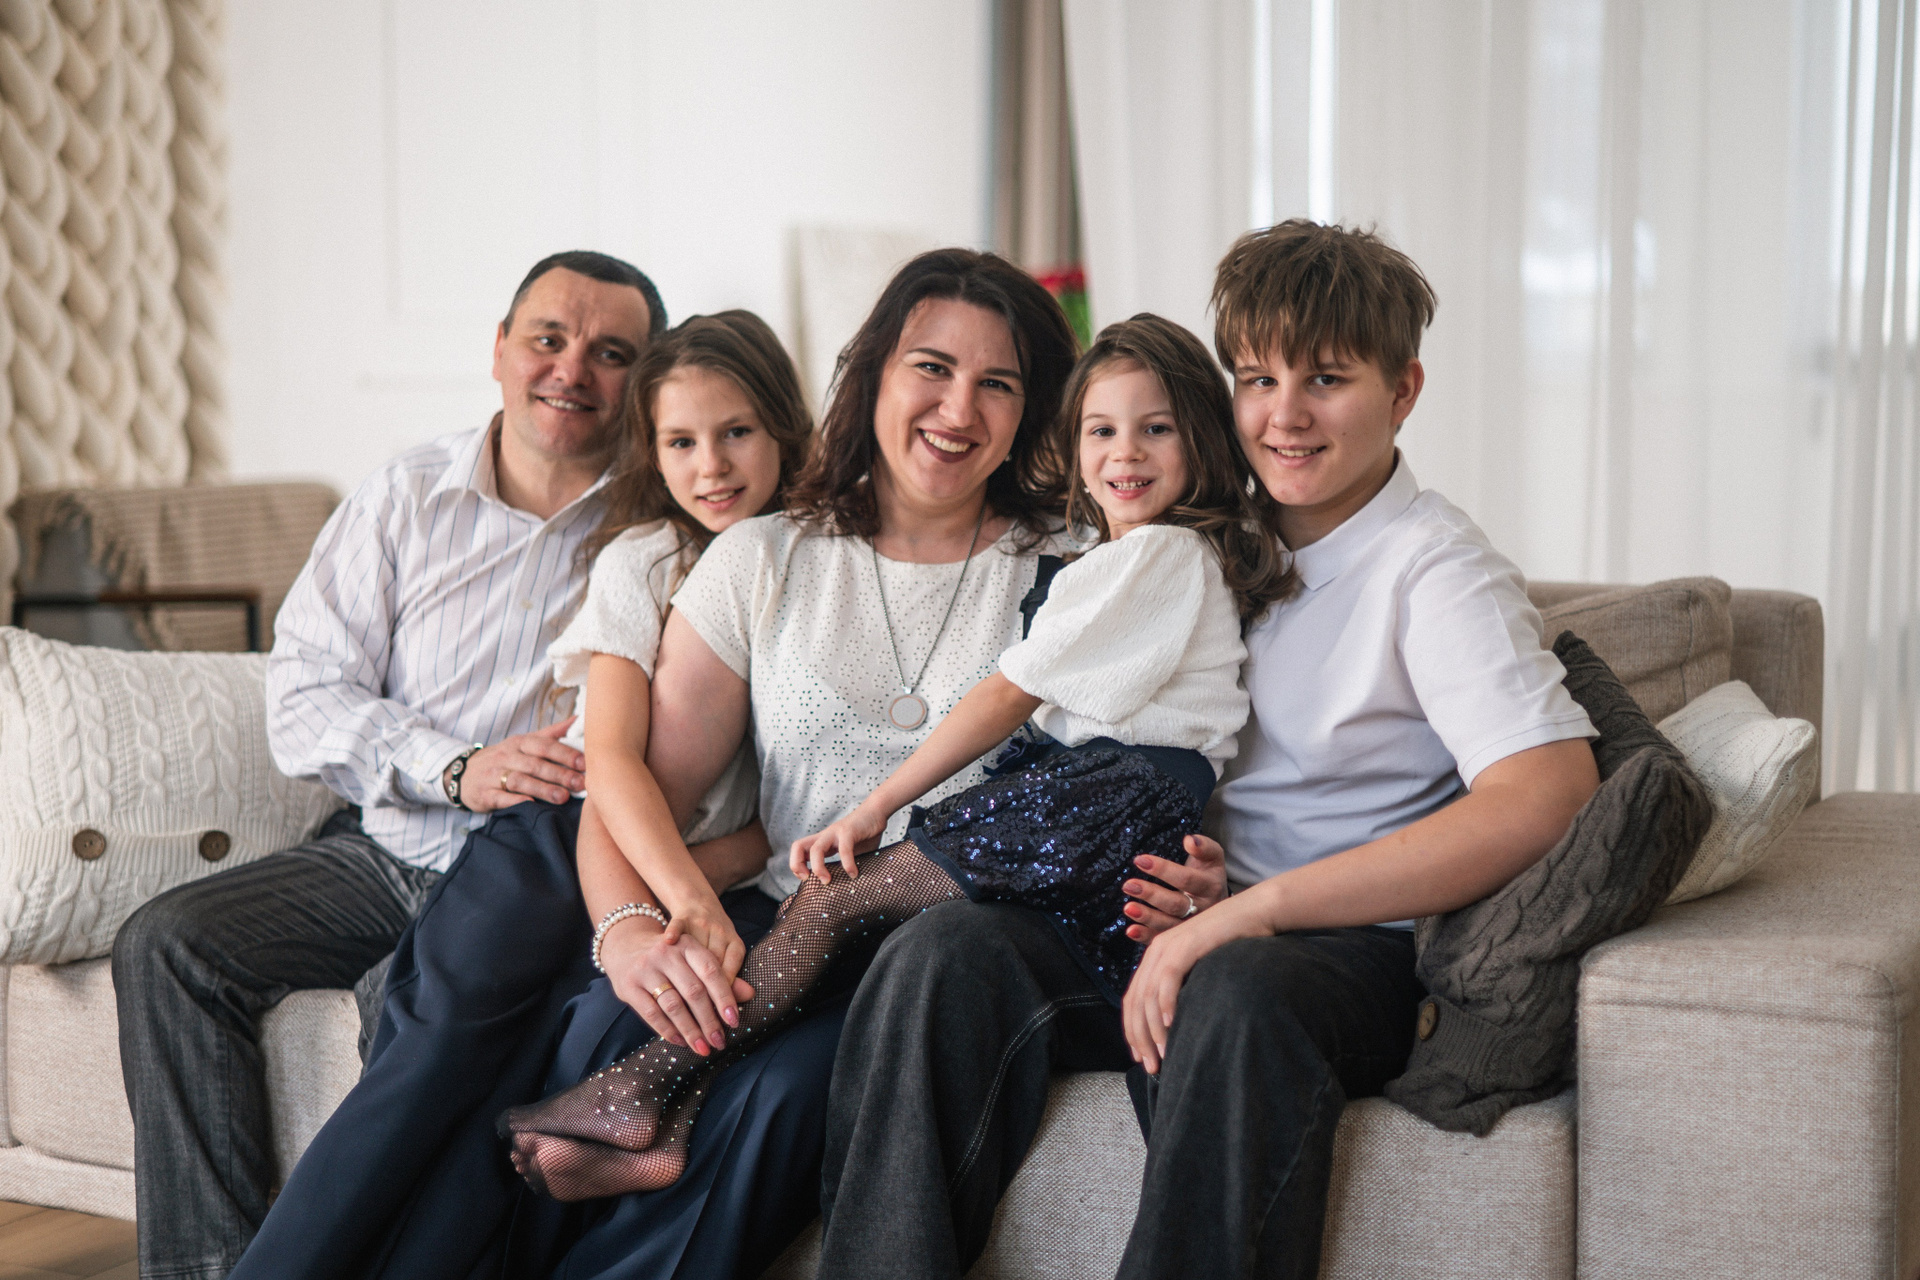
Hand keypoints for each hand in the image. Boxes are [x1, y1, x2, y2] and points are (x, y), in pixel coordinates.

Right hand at [451, 720, 584, 810]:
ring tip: (563, 797)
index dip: (565, 754)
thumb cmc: (503, 758)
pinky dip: (516, 801)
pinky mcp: (485, 794)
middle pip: (535, 764)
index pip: (545, 745)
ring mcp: (494, 775)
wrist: (463, 774)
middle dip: (559, 774)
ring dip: (542, 788)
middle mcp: (507, 756)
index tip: (585, 763)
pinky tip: (531, 805)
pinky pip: (501, 797)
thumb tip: (579, 720)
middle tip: (581, 783)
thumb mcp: (523, 743)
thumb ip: (551, 734)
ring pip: (520, 780)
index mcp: (519, 743)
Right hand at [599, 915, 754, 1055]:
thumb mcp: (692, 959)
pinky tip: (680, 1042)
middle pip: (693, 991)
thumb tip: (750, 994)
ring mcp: (645, 969)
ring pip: (673, 1005)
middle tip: (719, 1042)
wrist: (625, 946)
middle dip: (709, 1021)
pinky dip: (668, 1030)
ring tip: (703, 1048)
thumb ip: (719, 976)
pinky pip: (651, 1013)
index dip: (724, 997)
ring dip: (690, 1030)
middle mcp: (665, 954)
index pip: (711, 972)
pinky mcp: (628, 986)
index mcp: (687, 945)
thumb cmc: (669, 958)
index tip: (734, 1021)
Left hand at [787, 803, 885, 883]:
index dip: (796, 865)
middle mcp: (825, 836)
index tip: (807, 879)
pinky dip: (847, 864)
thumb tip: (846, 886)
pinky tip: (854, 874)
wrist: (877, 812)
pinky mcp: (849, 831)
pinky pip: (844, 849)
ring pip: (816, 849)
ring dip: (818, 868)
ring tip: (828, 881)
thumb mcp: (852, 852)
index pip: (798, 850)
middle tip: (809, 880)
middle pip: (798, 846)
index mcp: (823, 841)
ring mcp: (836, 832)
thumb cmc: (864, 834)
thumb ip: (845, 865)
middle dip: (797, 865)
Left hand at [1122, 833, 1227, 942]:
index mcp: (1211, 887)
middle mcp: (1204, 910)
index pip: (1186, 879)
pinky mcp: (1181, 938)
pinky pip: (1163, 938)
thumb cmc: (1208, 875)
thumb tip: (1190, 840)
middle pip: (1176, 904)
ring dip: (1147, 917)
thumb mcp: (1212, 858)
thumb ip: (1204, 847)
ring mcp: (1192, 927)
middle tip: (1128, 885)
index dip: (1163, 869)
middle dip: (1151, 894)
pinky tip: (1131, 930)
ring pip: (1169, 925)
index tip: (1140, 860)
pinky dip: (1146, 937)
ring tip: (1127, 908)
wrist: (1219, 904)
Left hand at [1122, 892, 1270, 1074]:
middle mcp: (1155, 952)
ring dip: (1153, 1028)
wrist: (1254, 913)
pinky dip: (1167, 1003)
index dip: (1133, 1032)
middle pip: (1135, 1002)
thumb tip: (1179, 1027)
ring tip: (1163, 1054)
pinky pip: (1169, 978)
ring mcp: (1169, 947)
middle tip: (1150, 1066)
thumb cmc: (1234, 946)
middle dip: (1140, 1038)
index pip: (1132, 1001)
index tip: (1141, 1058)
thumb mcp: (1202, 971)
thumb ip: (1187, 990)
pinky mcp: (1186, 945)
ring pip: (1148, 995)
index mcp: (1155, 959)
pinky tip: (1171, 1024)